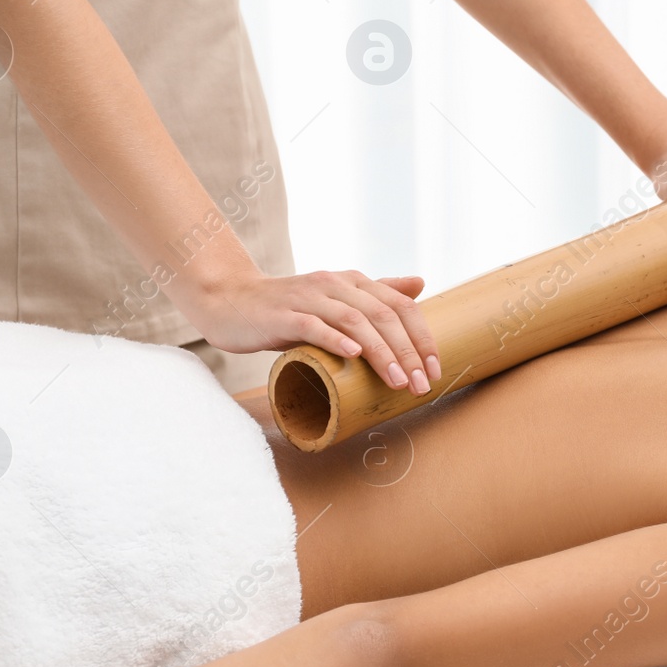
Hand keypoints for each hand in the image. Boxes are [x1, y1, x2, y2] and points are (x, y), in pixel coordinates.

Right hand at [189, 269, 441, 395]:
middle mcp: (335, 284)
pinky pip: (313, 326)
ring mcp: (308, 298)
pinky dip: (335, 339)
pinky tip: (353, 355)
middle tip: (422, 385)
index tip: (436, 368)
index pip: (400, 305)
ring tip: (398, 381)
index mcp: (353, 281)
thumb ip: (376, 293)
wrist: (230, 301)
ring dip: (381, 352)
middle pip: (382, 315)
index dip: (422, 336)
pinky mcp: (282, 315)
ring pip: (354, 321)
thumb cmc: (289, 307)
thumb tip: (419, 285)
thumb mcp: (336, 299)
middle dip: (408, 351)